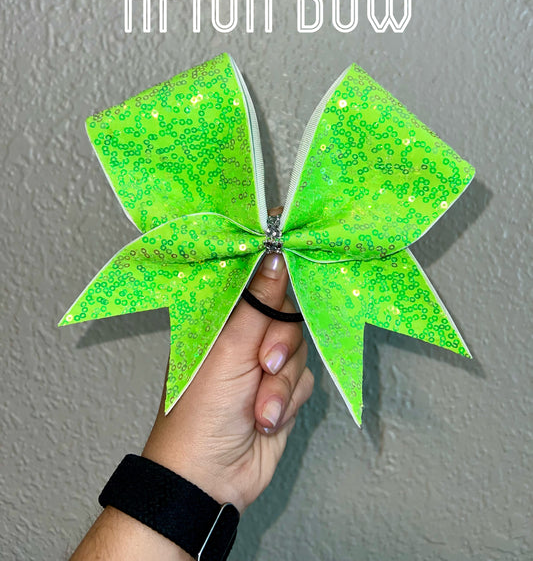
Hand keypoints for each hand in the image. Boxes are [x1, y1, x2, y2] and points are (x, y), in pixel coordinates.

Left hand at [141, 206, 314, 513]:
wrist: (208, 479)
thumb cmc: (201, 411)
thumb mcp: (230, 350)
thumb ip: (260, 303)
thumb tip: (276, 255)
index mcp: (218, 319)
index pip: (254, 283)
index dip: (273, 282)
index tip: (290, 280)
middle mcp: (240, 337)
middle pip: (285, 315)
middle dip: (280, 345)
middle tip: (265, 366)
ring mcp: (261, 365)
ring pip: (299, 350)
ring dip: (282, 384)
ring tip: (259, 410)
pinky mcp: (282, 392)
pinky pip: (305, 380)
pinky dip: (288, 401)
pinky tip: (266, 421)